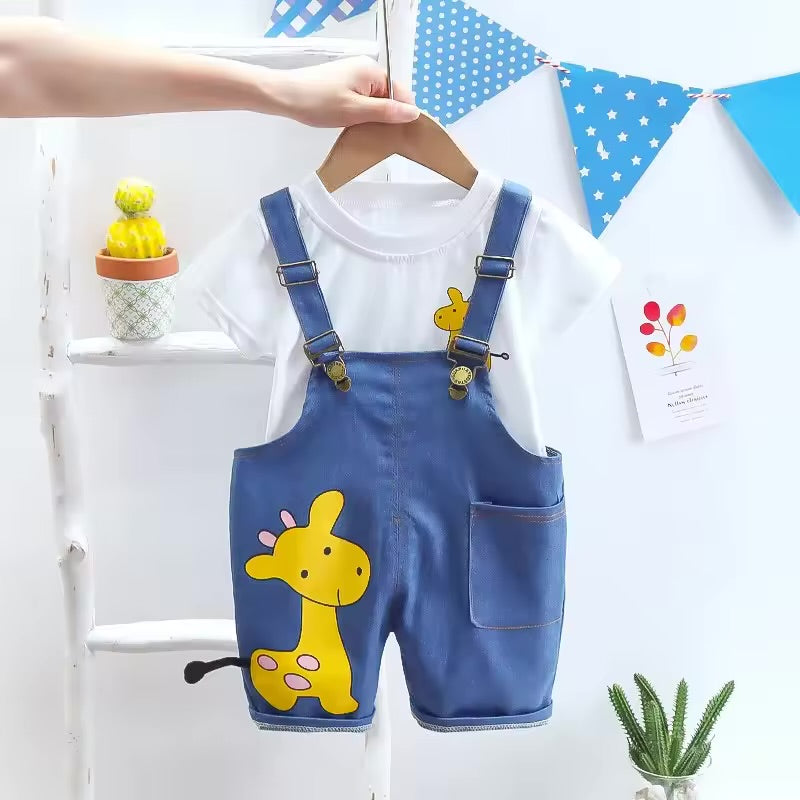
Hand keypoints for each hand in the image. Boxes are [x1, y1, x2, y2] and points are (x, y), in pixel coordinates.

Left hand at [272, 56, 419, 126]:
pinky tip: (353, 124)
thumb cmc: (318, 102)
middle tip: (376, 135)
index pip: (402, 93)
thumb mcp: (356, 111)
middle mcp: (366, 69)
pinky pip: (363, 100)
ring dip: (373, 117)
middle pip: (389, 97)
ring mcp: (354, 75)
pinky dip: (362, 113)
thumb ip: (386, 112)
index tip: (397, 134)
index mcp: (373, 71)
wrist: (285, 95)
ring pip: (375, 100)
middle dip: (387, 116)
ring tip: (362, 130)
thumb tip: (414, 113)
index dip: (403, 114)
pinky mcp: (344, 83)